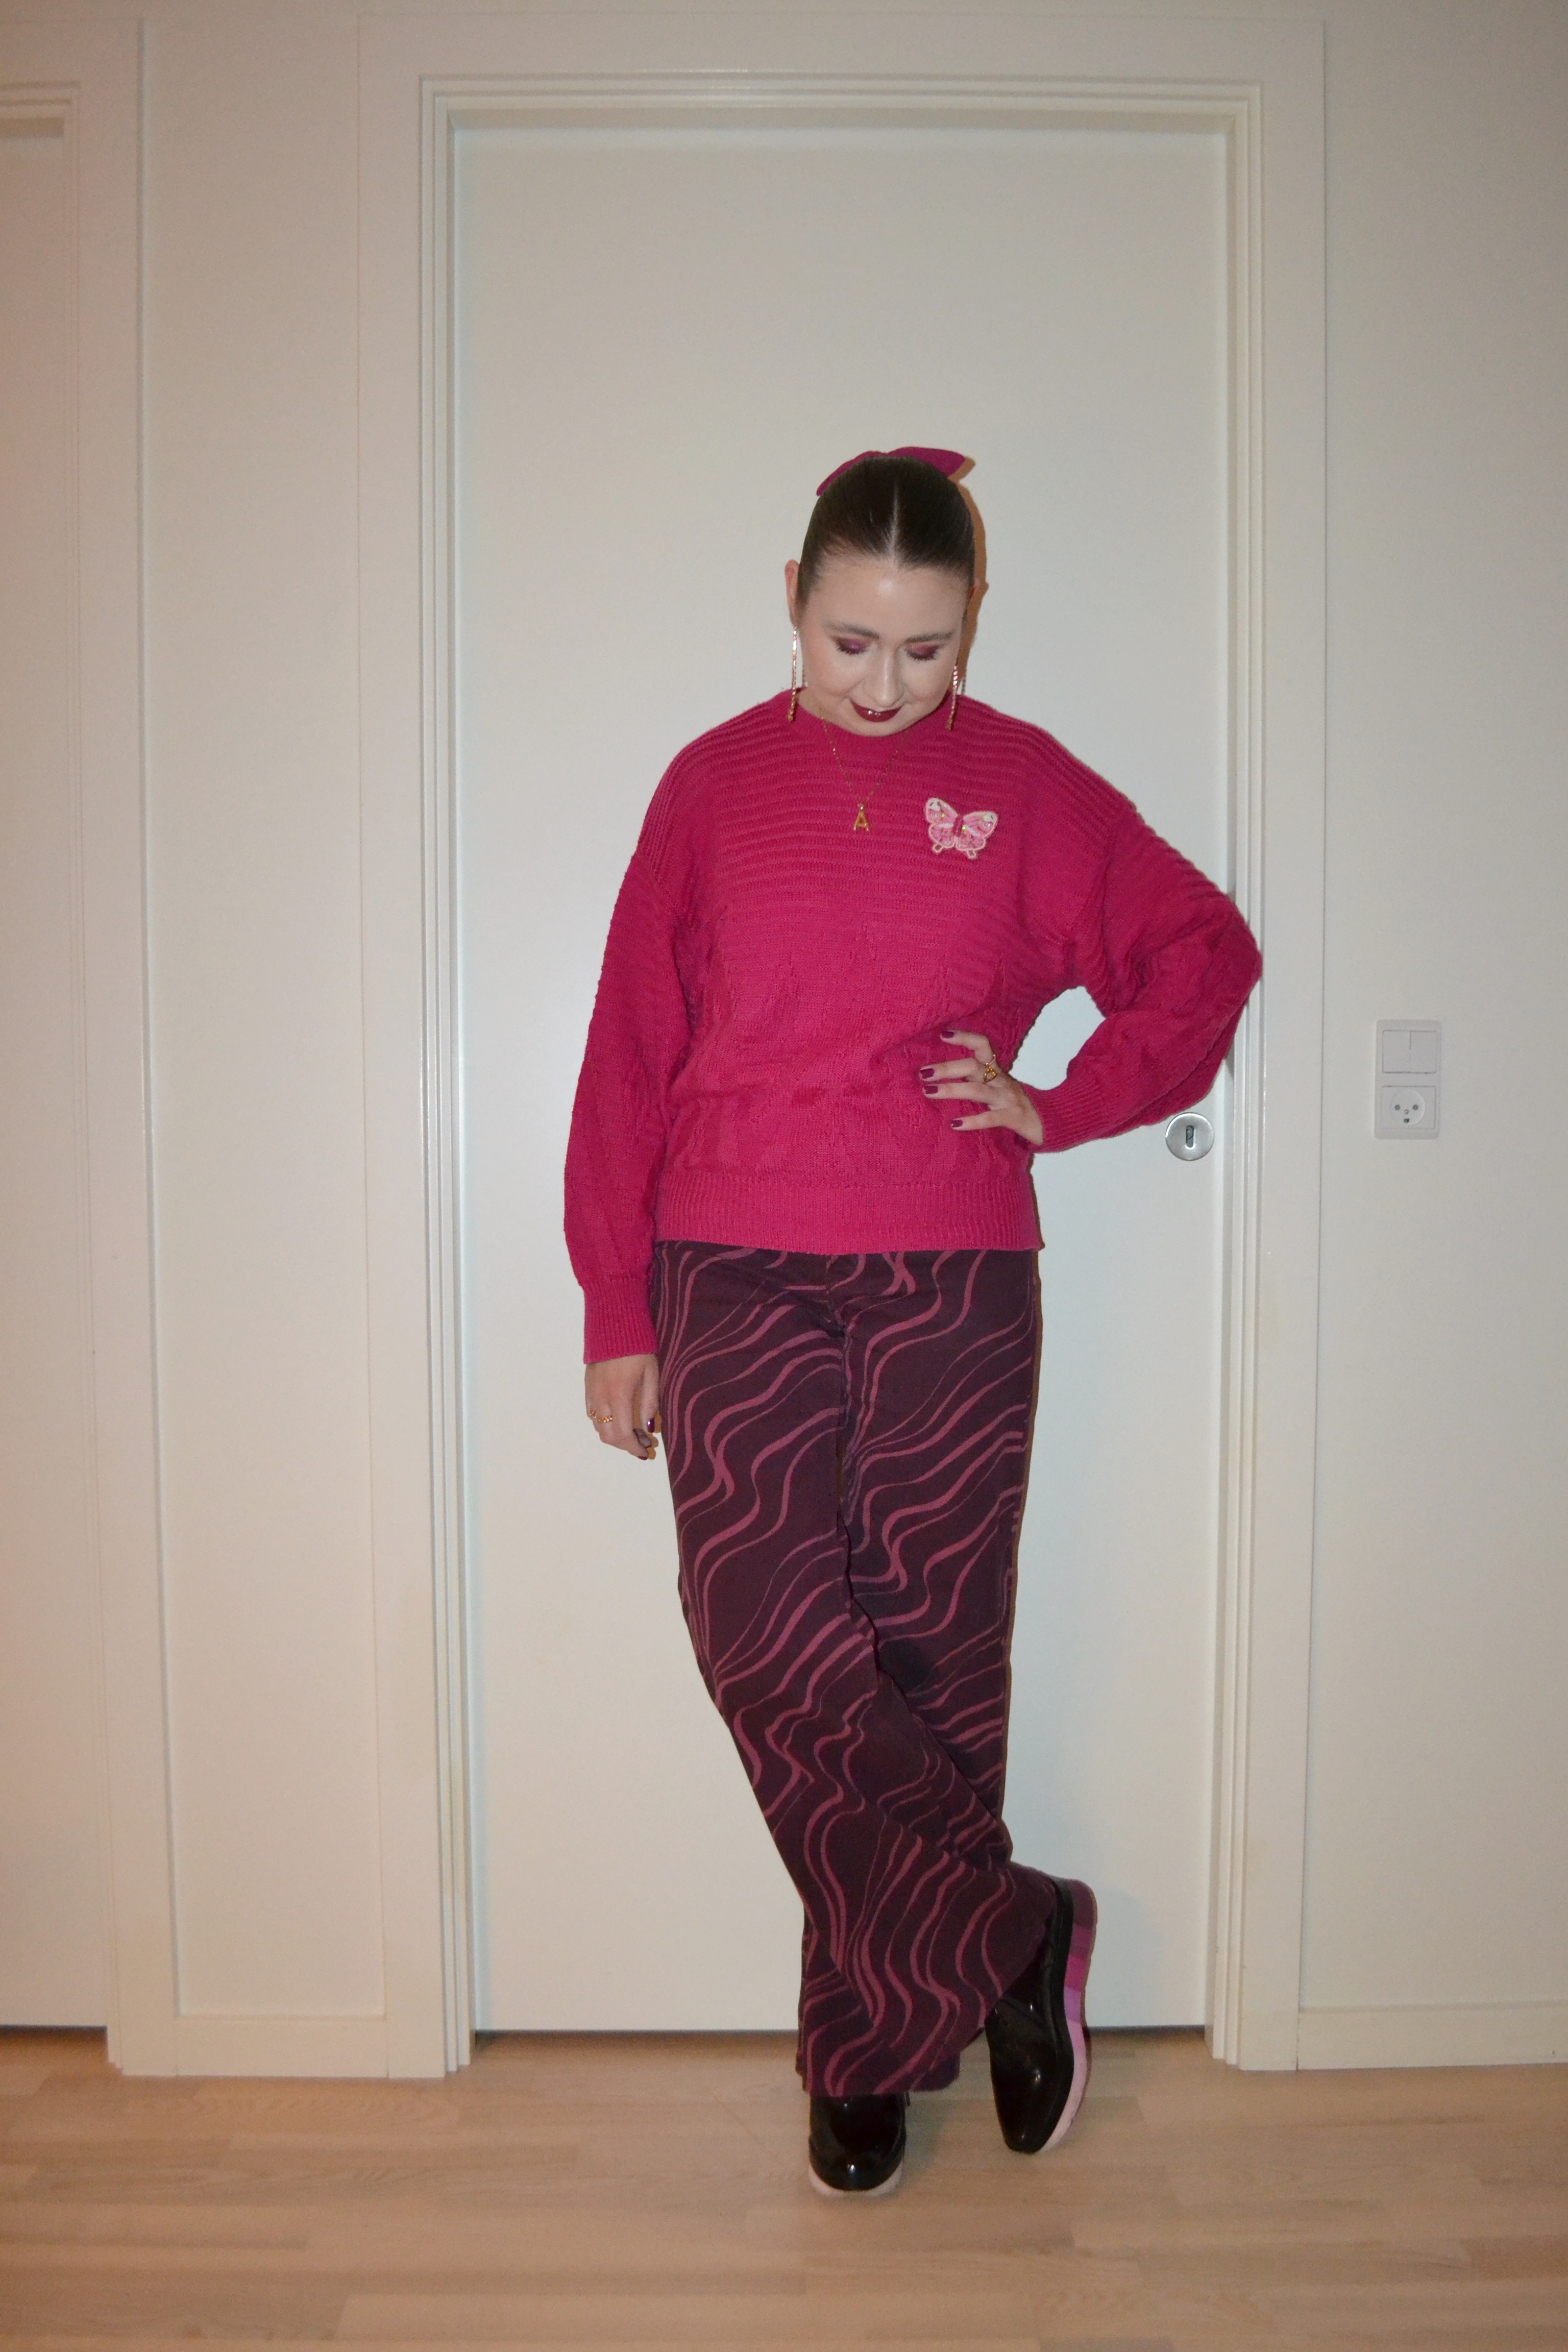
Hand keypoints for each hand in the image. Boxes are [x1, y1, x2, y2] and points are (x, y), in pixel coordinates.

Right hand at [585, 1353, 660, 1459]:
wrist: (614, 1325)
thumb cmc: (638, 1348)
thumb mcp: (651, 1374)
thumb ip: (649, 1403)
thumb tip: (648, 1428)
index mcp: (619, 1395)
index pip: (623, 1434)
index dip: (634, 1448)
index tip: (645, 1452)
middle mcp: (601, 1397)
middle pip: (607, 1436)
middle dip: (624, 1445)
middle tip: (642, 1444)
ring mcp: (591, 1392)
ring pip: (597, 1427)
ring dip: (613, 1435)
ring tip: (632, 1432)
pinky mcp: (587, 1386)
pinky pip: (591, 1413)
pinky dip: (603, 1423)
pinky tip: (616, 1418)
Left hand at [920, 1029, 1043, 1146]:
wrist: (1048, 1123)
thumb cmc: (1016, 1104)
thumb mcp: (997, 1087)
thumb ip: (976, 1079)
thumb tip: (941, 1076)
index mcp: (996, 1071)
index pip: (982, 1045)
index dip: (964, 1038)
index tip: (942, 1035)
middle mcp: (1001, 1081)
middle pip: (973, 1066)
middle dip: (947, 1068)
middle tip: (924, 1072)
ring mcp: (1007, 1099)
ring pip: (978, 1090)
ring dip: (952, 1089)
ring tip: (929, 1092)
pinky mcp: (1012, 1118)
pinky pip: (990, 1118)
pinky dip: (972, 1121)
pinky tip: (954, 1124)